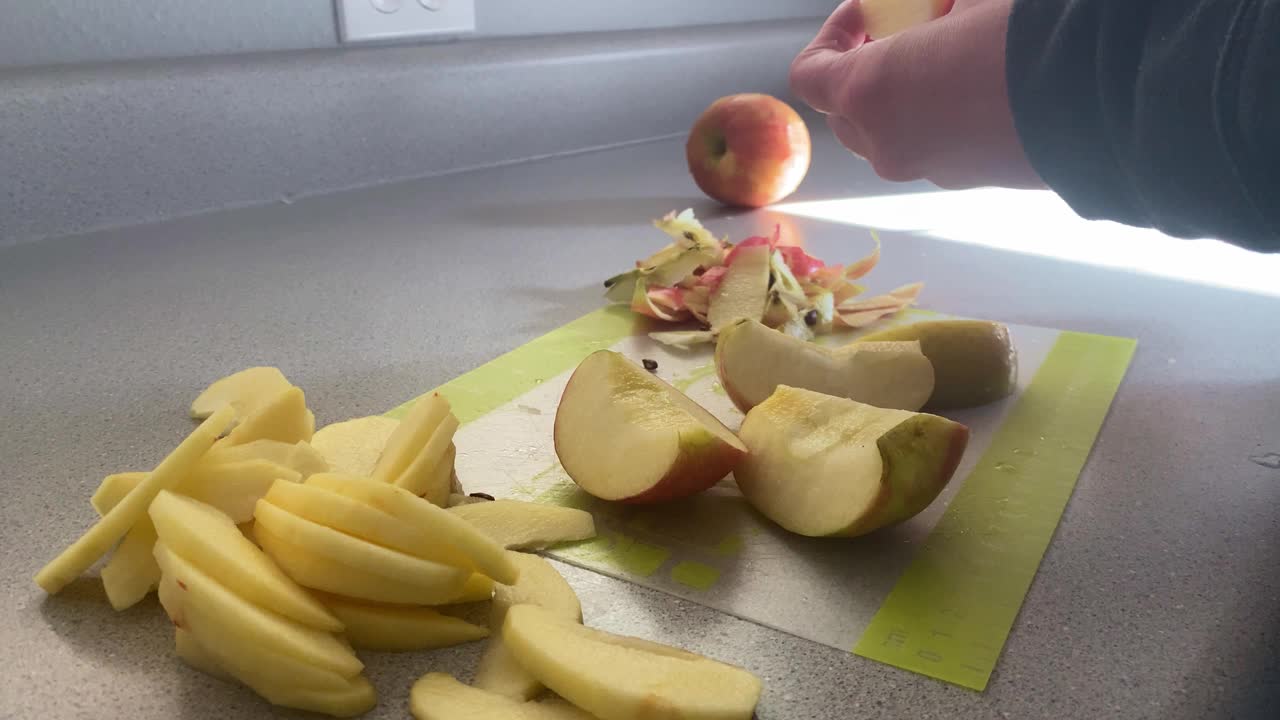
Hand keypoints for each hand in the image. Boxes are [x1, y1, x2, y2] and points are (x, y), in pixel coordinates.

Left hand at [790, 0, 1042, 188]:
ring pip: (890, 138)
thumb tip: (942, 7)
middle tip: (905, 34)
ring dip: (902, 99)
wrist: (1099, 94)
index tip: (868, 13)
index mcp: (868, 93)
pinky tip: (982, 87)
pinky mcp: (969, 182)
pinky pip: (934, 150)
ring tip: (948, 59)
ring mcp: (926, 170)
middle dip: (864, 72)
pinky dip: (939, 121)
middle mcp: (885, 144)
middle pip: (846, 114)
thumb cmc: (1020, 36)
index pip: (809, 76)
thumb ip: (935, 6)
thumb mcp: (971, 1)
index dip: (831, 38)